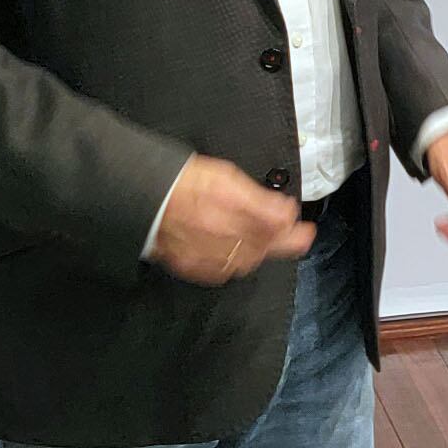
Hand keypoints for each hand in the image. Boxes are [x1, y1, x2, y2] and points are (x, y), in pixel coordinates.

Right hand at [149, 155, 314, 284]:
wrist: (146, 198)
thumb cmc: (183, 183)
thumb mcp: (226, 176)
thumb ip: (257, 197)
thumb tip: (284, 211)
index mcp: (228, 199)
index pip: (273, 220)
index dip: (290, 226)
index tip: (301, 226)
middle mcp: (218, 226)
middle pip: (263, 244)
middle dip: (284, 241)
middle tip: (298, 237)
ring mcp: (204, 248)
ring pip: (247, 260)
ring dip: (263, 253)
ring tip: (271, 244)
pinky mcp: (192, 264)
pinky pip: (224, 271)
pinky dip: (238, 264)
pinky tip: (243, 255)